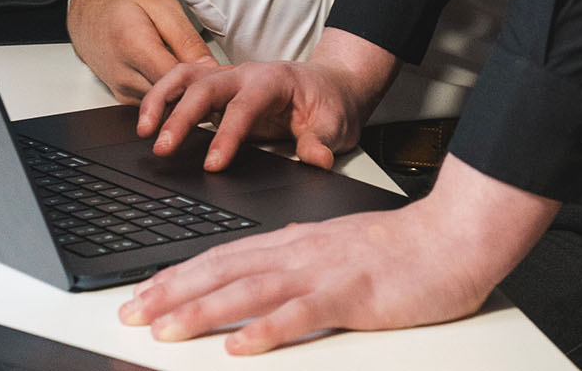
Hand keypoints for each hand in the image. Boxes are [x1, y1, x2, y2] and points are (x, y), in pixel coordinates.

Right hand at [67, 0, 215, 101]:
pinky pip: (156, 106)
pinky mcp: (124, 100)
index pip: (176, 78)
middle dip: (201, 92)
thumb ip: (187, 40)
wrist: (89, 13)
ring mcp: (122, 91)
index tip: (229, 79)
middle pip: (171, 97)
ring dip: (188, 97)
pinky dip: (174, 97)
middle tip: (227, 83)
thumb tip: (212, 70)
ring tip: (209, 82)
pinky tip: (187, 85)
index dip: (205, 81)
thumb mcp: (162, 7)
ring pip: (165, 106)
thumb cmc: (125, 3)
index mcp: (134, 45)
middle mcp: (124, 75)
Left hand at [118, 152, 559, 353]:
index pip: (224, 257)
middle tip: (130, 313)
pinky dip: (268, 329)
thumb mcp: (337, 253)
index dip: (178, 275)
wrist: (451, 237)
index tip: (141, 294)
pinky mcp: (352, 293)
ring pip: (251, 290)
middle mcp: (300, 251)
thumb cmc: (400, 252)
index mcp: (296, 242)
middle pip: (224, 270)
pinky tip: (240, 344)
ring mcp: (324, 271)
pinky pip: (303, 314)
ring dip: (203, 310)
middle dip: (172, 292)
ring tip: (165, 329)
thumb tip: (256, 284)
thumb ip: (297, 265)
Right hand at [136, 27, 396, 171]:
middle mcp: (246, 75)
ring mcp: (229, 80)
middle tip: (163, 148)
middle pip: (206, 86)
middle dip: (181, 115)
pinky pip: (184, 86)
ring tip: (144, 130)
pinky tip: (148, 122)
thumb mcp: (334, 123)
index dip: (227, 134)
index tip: (212, 164)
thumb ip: (321, 140)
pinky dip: (163, 98)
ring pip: (187, 76)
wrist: (329, 85)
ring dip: (162, 99)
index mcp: (273, 81)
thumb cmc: (329, 104)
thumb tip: (316, 159)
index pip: (245, 106)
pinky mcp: (219, 91)